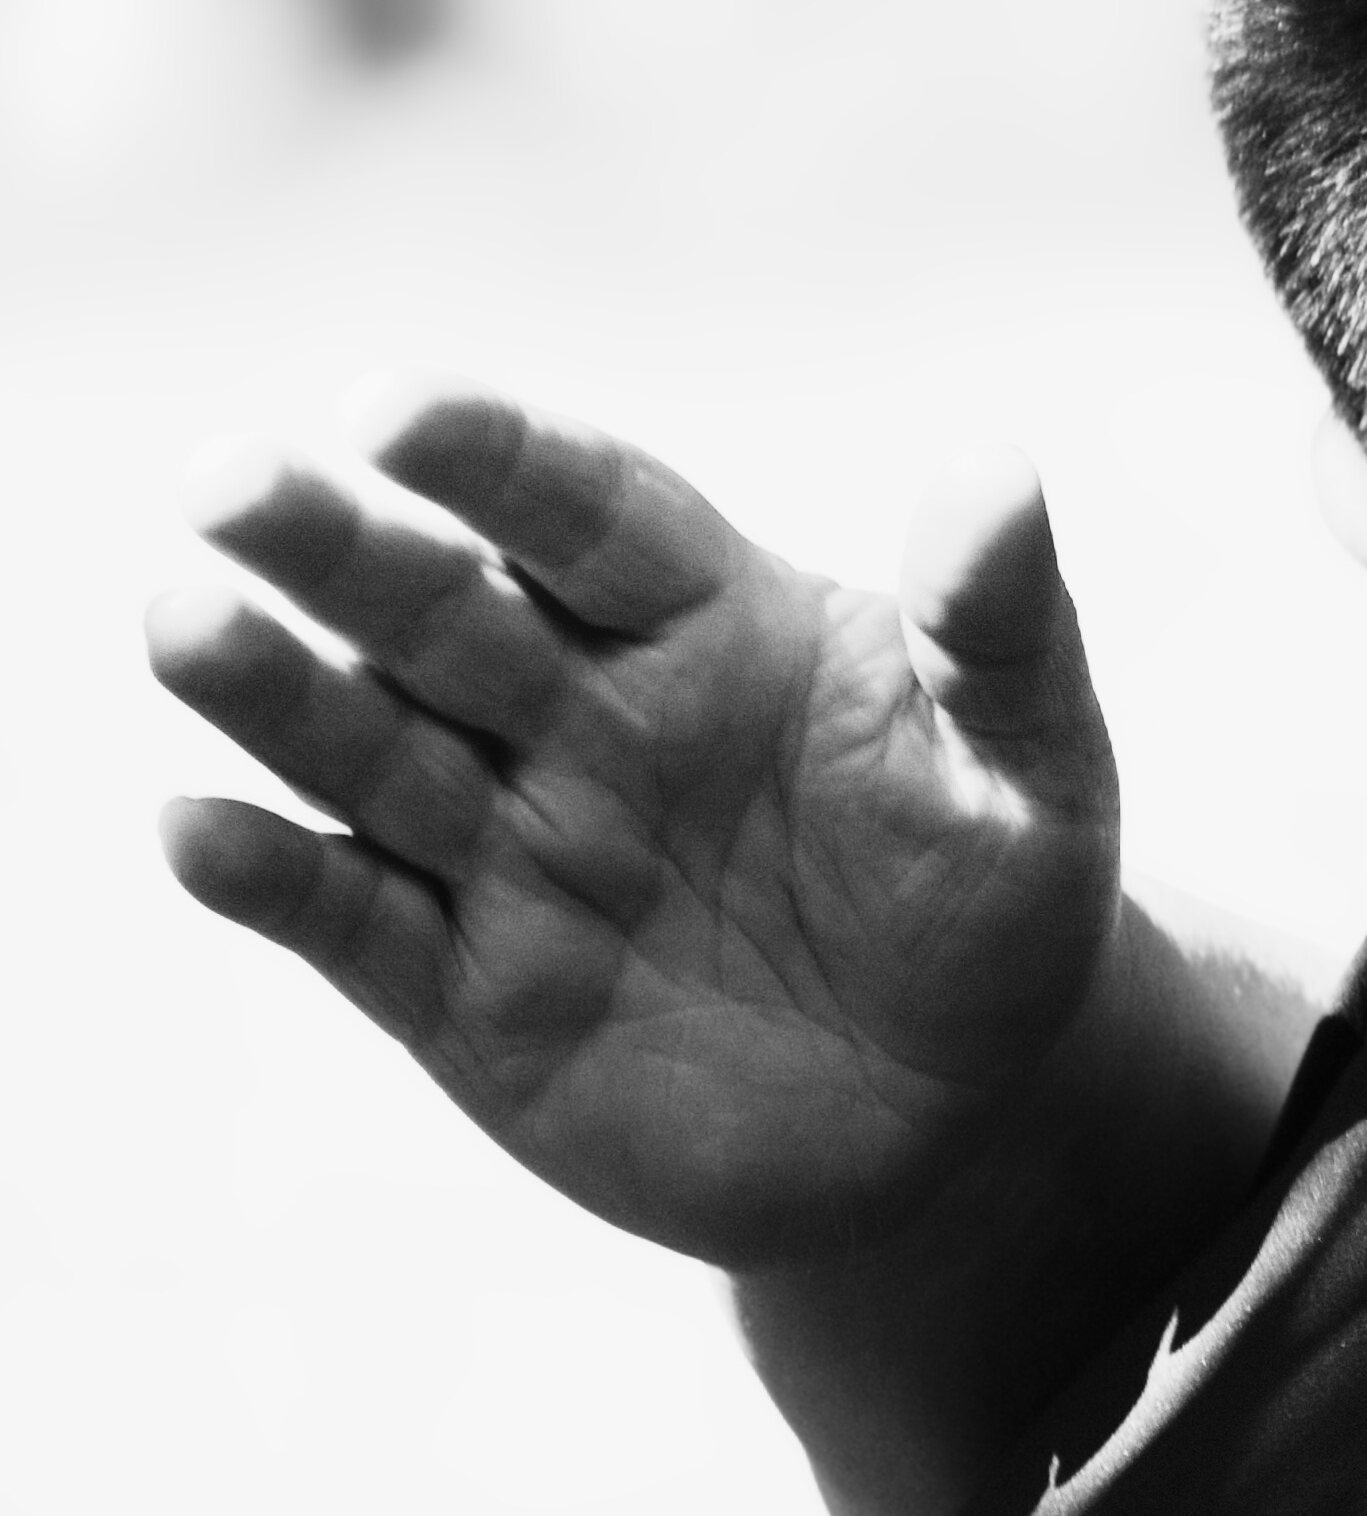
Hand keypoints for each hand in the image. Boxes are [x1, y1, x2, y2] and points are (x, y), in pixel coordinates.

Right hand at [151, 396, 1147, 1272]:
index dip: (496, 456)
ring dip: (270, 690)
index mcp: (709, 621)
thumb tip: (998, 470)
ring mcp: (508, 850)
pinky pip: (351, 924)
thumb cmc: (1000, 898)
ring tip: (183, 619)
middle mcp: (579, 715)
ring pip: (363, 749)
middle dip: (333, 545)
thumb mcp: (1032, 765)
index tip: (394, 408)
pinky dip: (272, 880)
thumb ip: (998, 628)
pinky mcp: (464, 994)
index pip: (587, 513)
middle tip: (226, 481)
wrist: (965, 1107)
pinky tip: (199, 828)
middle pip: (438, 608)